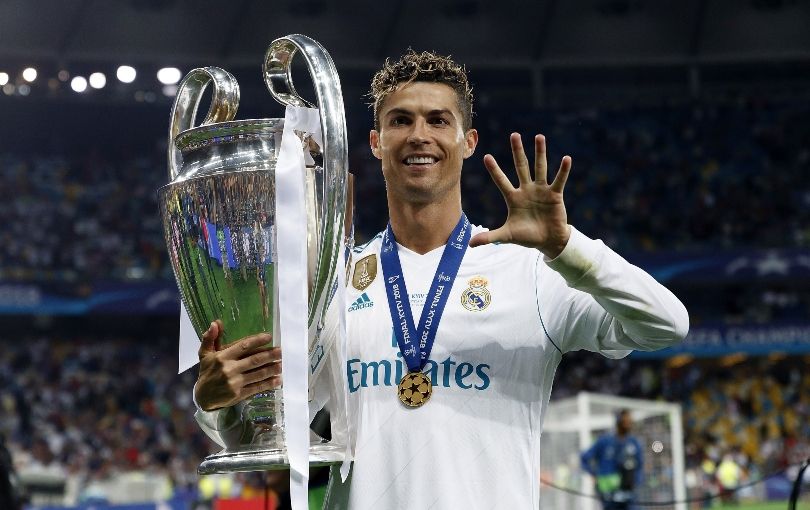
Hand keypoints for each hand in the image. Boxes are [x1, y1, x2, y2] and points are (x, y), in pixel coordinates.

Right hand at [195, 321, 281, 410]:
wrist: (203, 397)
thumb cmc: (206, 372)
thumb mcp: (205, 354)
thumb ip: (210, 338)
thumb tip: (216, 322)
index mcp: (222, 357)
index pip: (243, 346)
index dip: (257, 341)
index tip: (269, 337)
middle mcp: (229, 369)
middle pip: (254, 360)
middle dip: (270, 355)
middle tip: (281, 351)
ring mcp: (235, 383)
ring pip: (258, 374)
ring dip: (272, 369)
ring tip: (282, 364)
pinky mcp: (239, 395)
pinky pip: (256, 388)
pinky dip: (268, 383)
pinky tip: (278, 380)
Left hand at [469, 133, 571, 258]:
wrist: (548, 241)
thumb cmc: (527, 237)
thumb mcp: (507, 236)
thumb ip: (490, 237)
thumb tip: (470, 245)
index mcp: (513, 198)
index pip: (501, 181)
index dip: (494, 170)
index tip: (486, 156)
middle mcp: (527, 190)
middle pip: (521, 167)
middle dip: (517, 152)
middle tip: (514, 135)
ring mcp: (541, 191)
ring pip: (540, 168)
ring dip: (540, 152)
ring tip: (539, 137)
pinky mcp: (555, 195)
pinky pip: (558, 180)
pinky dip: (562, 170)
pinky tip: (566, 158)